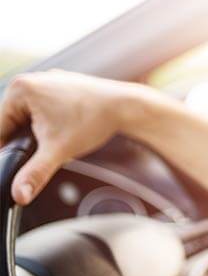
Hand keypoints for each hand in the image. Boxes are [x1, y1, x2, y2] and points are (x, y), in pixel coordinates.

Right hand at [0, 70, 136, 205]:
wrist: (126, 107)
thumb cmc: (95, 120)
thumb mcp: (58, 151)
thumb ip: (34, 174)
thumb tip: (18, 194)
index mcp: (20, 89)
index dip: (5, 150)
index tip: (14, 162)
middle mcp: (32, 80)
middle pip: (11, 122)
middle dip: (23, 141)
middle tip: (43, 151)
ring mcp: (47, 82)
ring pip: (28, 117)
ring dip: (35, 134)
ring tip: (56, 139)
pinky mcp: (60, 87)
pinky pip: (43, 110)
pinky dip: (47, 124)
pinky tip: (61, 131)